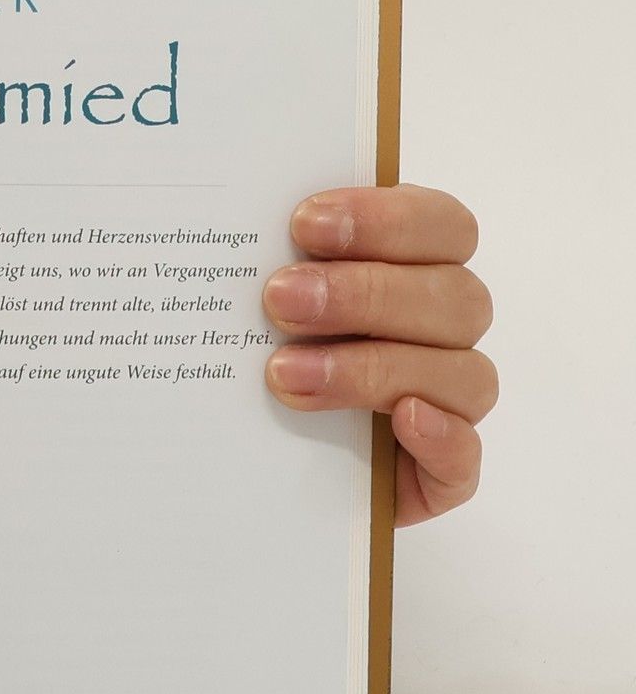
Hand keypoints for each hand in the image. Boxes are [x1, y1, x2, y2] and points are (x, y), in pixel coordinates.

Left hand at [263, 185, 495, 525]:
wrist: (241, 465)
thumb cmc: (253, 356)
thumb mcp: (252, 303)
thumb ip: (262, 262)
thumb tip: (230, 223)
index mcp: (414, 269)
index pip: (440, 225)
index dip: (383, 219)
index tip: (303, 224)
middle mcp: (443, 331)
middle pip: (453, 297)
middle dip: (363, 294)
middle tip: (279, 300)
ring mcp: (449, 403)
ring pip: (462, 373)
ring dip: (374, 367)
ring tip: (283, 373)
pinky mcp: (441, 473)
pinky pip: (464, 457)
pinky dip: (441, 437)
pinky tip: (401, 420)